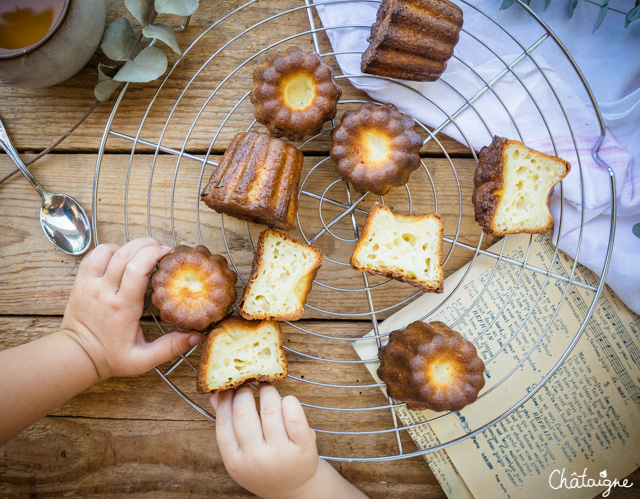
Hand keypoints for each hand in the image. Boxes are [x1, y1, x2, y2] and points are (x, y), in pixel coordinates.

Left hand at [61, 238, 203, 379]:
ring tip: (141, 253)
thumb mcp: (143, 359)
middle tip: (161, 248)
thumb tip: (197, 336)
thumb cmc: (109, 358)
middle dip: (147, 244)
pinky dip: (110, 250)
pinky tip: (121, 257)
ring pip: (108, 250)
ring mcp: (89, 284)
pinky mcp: (80, 281)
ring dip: (127, 246)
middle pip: (125, 253)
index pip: (137, 269)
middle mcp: (104, 291)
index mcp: (122, 307)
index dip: (154, 254)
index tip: (168, 253)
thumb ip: (171, 348)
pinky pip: (93, 254)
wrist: (76, 357)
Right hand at [211, 384, 318, 498]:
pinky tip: (285, 401)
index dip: (225, 399)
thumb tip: (216, 395)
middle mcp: (256, 458)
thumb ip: (227, 426)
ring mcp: (280, 453)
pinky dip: (289, 401)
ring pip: (271, 409)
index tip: (229, 388)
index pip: (223, 422)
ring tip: (266, 388)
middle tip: (247, 385)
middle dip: (244, 392)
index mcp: (235, 460)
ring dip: (267, 392)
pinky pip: (294, 415)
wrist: (294, 488)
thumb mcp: (240, 453)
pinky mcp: (302, 447)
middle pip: (244, 413)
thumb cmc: (264, 466)